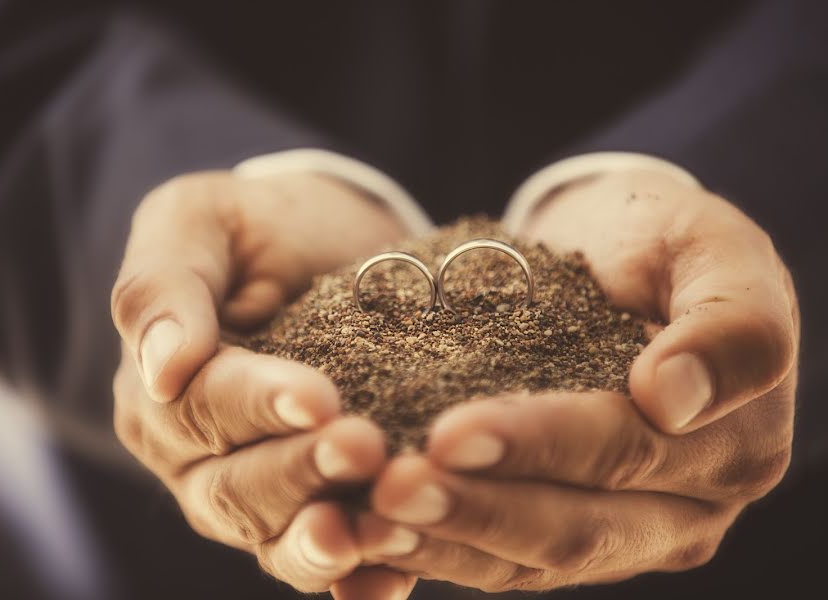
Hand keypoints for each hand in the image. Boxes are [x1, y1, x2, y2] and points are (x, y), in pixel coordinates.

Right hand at [111, 171, 408, 592]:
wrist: (325, 248)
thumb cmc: (257, 229)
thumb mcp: (196, 221)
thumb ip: (163, 285)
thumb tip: (161, 368)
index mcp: (160, 392)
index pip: (201, 408)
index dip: (256, 406)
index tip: (317, 398)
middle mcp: (199, 458)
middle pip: (237, 488)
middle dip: (301, 472)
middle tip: (364, 447)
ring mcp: (258, 493)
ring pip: (277, 537)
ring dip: (328, 540)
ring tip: (379, 531)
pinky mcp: (317, 508)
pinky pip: (329, 560)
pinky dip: (358, 577)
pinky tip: (396, 579)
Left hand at [357, 169, 797, 591]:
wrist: (616, 257)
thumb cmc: (665, 241)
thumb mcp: (716, 249)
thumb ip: (729, 323)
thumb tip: (672, 399)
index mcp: (731, 445)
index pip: (627, 452)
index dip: (540, 445)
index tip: (451, 431)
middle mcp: (680, 509)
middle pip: (574, 528)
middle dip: (477, 509)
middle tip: (391, 487)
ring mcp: (618, 531)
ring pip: (527, 560)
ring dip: (444, 540)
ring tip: (369, 519)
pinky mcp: (559, 528)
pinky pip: (498, 557)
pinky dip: (437, 548)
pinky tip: (376, 532)